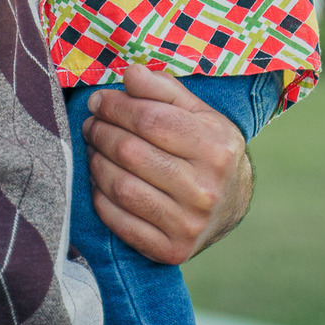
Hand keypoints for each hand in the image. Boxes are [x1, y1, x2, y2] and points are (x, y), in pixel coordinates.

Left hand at [81, 66, 252, 263]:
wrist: (233, 204)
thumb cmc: (209, 149)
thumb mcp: (198, 112)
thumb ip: (163, 89)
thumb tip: (129, 74)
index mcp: (215, 148)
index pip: (149, 119)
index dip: (116, 106)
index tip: (99, 101)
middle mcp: (205, 189)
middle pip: (131, 152)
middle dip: (101, 132)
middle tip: (91, 123)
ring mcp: (188, 224)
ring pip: (121, 186)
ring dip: (96, 162)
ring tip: (93, 148)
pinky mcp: (171, 250)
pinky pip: (120, 222)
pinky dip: (100, 197)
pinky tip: (99, 180)